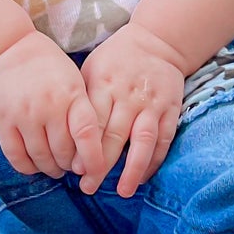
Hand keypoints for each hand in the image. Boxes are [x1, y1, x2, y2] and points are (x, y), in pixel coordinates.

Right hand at [0, 30, 105, 183]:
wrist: (7, 50)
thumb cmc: (48, 67)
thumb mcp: (75, 81)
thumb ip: (83, 112)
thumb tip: (90, 152)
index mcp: (71, 94)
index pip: (86, 134)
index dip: (93, 160)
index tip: (95, 173)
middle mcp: (48, 106)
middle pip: (63, 151)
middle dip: (70, 165)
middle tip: (72, 165)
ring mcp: (23, 115)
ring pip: (41, 158)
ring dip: (51, 168)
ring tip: (55, 167)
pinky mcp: (2, 122)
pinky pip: (16, 156)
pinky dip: (27, 168)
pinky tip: (34, 165)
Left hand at [79, 23, 184, 198]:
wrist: (157, 42)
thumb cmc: (115, 58)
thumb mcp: (91, 69)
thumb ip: (81, 99)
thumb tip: (63, 136)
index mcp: (104, 85)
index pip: (92, 123)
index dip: (83, 149)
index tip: (74, 170)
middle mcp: (128, 96)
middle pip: (114, 136)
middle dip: (100, 165)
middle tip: (88, 186)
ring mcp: (152, 104)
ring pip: (142, 141)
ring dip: (132, 169)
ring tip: (122, 192)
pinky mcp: (171, 109)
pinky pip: (163, 140)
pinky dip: (154, 161)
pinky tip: (143, 177)